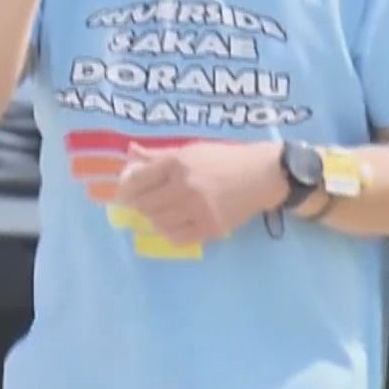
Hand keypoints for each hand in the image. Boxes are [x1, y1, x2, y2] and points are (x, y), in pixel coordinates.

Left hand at [115, 141, 284, 246]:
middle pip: (145, 204)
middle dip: (139, 204)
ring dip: (154, 219)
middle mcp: (184, 186)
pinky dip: (170, 233)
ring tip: (160, 212)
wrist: (262, 175)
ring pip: (158, 223)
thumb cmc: (224, 158)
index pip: (138, 180)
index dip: (127, 187)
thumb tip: (130, 152)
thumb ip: (158, 154)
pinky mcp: (210, 228)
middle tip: (142, 203)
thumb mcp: (190, 150)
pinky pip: (177, 238)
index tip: (126, 191)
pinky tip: (175, 224)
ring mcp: (197, 210)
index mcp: (177, 163)